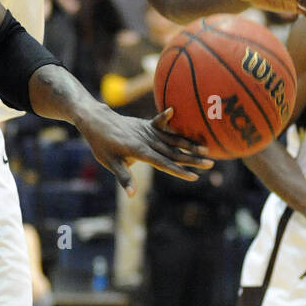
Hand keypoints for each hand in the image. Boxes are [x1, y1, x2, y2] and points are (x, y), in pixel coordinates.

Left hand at [78, 104, 212, 193]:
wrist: (94, 120)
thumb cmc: (100, 144)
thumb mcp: (110, 162)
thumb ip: (124, 177)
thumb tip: (132, 195)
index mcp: (139, 151)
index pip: (163, 164)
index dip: (179, 171)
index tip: (194, 176)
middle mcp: (146, 140)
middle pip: (173, 152)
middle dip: (192, 159)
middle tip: (210, 163)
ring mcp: (146, 131)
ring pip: (172, 139)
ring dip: (189, 143)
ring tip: (206, 148)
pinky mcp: (145, 124)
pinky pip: (160, 123)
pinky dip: (168, 118)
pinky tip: (175, 111)